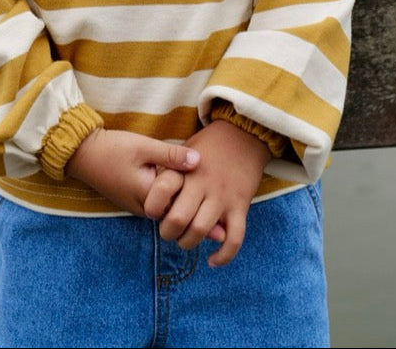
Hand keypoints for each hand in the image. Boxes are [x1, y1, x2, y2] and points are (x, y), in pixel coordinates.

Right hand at [65, 128, 198, 216]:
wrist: (82, 154)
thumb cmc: (112, 149)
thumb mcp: (144, 147)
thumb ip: (171, 155)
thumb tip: (199, 161)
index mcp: (148, 198)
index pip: (182, 202)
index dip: (197, 192)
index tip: (211, 187)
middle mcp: (144, 209)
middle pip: (177, 208)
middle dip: (193, 200)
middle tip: (215, 199)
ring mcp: (138, 207)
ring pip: (167, 207)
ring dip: (181, 198)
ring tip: (201, 189)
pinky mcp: (134, 201)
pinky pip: (158, 203)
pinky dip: (169, 196)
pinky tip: (180, 184)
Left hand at [157, 118, 272, 266]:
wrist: (245, 135)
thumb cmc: (209, 146)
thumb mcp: (186, 150)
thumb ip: (170, 170)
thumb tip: (150, 192)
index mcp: (186, 168)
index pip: (160, 190)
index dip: (152, 207)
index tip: (153, 211)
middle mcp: (203, 183)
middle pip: (179, 219)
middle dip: (168, 232)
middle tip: (168, 231)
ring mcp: (223, 196)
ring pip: (202, 230)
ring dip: (189, 243)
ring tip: (185, 240)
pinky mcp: (241, 206)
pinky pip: (234, 238)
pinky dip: (223, 255)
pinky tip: (212, 261)